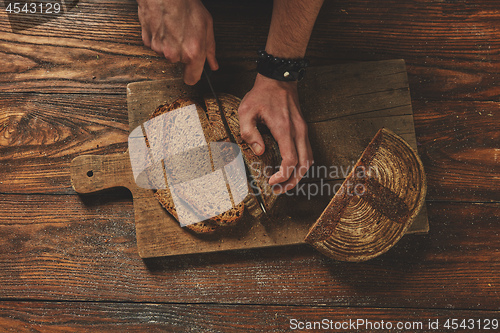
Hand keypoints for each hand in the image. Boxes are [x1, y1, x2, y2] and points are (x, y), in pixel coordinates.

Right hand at [137, 0, 218, 84]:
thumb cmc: (185, 4)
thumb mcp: (207, 25)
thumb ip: (210, 49)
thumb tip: (213, 64)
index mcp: (192, 52)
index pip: (192, 79)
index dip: (193, 75)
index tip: (193, 73)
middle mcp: (175, 54)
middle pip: (179, 62)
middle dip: (182, 51)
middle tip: (184, 34)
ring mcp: (160, 48)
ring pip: (167, 53)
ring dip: (170, 44)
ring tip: (174, 26)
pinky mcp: (148, 41)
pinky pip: (155, 44)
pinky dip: (159, 37)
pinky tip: (163, 25)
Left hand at [238, 74, 313, 193]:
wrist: (278, 79)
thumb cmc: (262, 95)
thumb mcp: (247, 110)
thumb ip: (249, 132)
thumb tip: (260, 150)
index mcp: (284, 129)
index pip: (291, 160)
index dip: (283, 175)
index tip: (272, 181)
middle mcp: (298, 131)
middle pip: (304, 165)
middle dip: (293, 181)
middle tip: (279, 190)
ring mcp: (303, 130)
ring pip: (309, 160)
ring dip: (299, 175)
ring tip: (286, 184)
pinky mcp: (303, 129)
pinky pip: (308, 152)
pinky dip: (302, 165)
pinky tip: (292, 170)